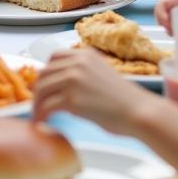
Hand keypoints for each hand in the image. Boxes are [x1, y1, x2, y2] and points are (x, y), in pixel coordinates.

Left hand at [33, 49, 155, 132]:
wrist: (140, 112)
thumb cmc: (126, 101)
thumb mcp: (102, 75)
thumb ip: (83, 75)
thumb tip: (63, 88)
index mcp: (85, 55)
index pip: (54, 57)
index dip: (46, 72)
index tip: (45, 85)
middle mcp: (77, 63)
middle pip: (44, 73)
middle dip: (38, 90)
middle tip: (38, 105)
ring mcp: (74, 80)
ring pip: (42, 89)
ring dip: (37, 104)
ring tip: (38, 116)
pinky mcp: (72, 99)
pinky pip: (47, 106)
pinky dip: (42, 115)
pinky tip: (43, 123)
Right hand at [155, 0, 177, 31]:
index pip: (163, 2)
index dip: (161, 14)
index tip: (167, 25)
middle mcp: (177, 2)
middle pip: (161, 11)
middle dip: (163, 23)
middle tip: (172, 33)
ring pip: (166, 19)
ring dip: (168, 28)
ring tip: (177, 35)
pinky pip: (173, 24)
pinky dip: (174, 30)